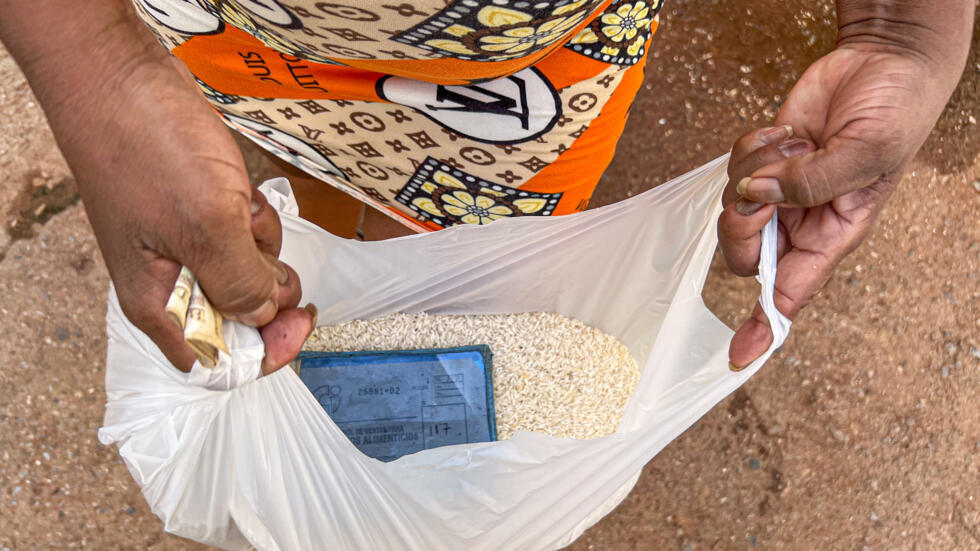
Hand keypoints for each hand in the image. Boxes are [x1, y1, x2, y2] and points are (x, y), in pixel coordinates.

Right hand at [60, 57, 314, 373]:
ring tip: (238, 204)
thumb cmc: (144, 147)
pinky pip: (244, 232)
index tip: (296, 322)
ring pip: (250, 269)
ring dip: (260, 240)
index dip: (264, 350)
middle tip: (261, 246)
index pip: (219, 360)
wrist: (120, 77)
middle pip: (242, 315)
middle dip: (265, 280)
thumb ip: (240, 283)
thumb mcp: (207, 226)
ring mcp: (186, 246)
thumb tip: (265, 314)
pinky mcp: (200, 214)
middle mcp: (172, 283)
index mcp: (159, 304)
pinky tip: (240, 190)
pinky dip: (253, 215)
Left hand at [719, 44, 958, 368]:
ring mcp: (777, 190)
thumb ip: (812, 182)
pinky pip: (732, 167)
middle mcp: (801, 220)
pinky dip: (752, 146)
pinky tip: (786, 131)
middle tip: (763, 187)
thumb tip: (754, 195)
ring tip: (797, 143)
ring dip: (754, 170)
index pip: (791, 294)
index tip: (738, 355)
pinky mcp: (762, 160)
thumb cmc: (895, 113)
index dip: (763, 326)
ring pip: (732, 206)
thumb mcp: (868, 153)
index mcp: (833, 236)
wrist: (884, 63)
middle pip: (744, 253)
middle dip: (743, 224)